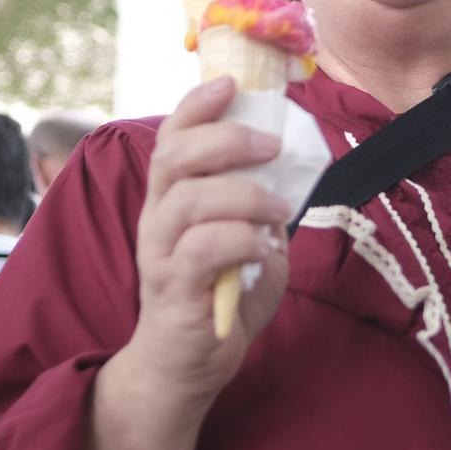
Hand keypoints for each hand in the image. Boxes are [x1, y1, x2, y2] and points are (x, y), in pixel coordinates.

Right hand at [123, 76, 291, 400]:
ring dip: (243, 195)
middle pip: (174, 158)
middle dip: (226, 140)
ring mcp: (161, 255)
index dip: (197, 105)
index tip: (232, 82)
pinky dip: (241, 241)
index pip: (172, 138)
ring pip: (188, 201)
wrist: (186, 367)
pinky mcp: (174, 291)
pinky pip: (201, 250)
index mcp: (172, 199)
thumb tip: (293, 167)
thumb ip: (262, 205)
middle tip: (272, 145)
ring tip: (279, 210)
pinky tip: (265, 250)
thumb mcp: (249, 240)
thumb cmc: (220, 297)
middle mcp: (157, 219)